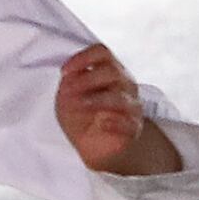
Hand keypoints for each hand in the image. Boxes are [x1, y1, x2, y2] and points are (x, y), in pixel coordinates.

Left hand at [57, 42, 179, 175]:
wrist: (95, 146)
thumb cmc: (82, 116)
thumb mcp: (67, 97)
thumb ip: (68, 83)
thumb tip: (69, 75)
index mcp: (108, 72)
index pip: (102, 53)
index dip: (83, 58)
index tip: (64, 71)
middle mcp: (123, 84)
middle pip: (113, 72)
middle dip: (87, 80)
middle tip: (68, 91)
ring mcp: (131, 105)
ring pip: (120, 97)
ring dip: (96, 100)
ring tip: (80, 105)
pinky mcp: (134, 127)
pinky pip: (129, 122)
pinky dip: (115, 123)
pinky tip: (102, 124)